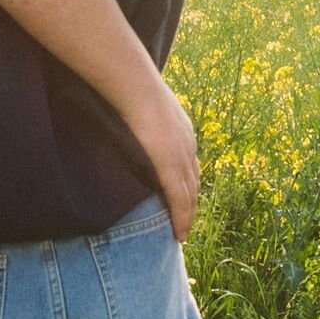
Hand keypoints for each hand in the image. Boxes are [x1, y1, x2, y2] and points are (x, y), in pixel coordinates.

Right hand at [123, 79, 201, 240]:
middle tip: (185, 225)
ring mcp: (181, 157)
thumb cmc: (132, 89)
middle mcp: (188, 147)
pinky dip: (181, 218)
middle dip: (191, 206)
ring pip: (190, 196)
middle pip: (194, 184)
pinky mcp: (170, 166)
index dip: (188, 186)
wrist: (135, 84)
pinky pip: (179, 200)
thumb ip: (141, 116)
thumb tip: (126, 120)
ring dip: (187, 217)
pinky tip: (180, 233)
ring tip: (181, 234)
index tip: (184, 201)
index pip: (189, 166)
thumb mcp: (143, 104)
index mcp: (184, 132)